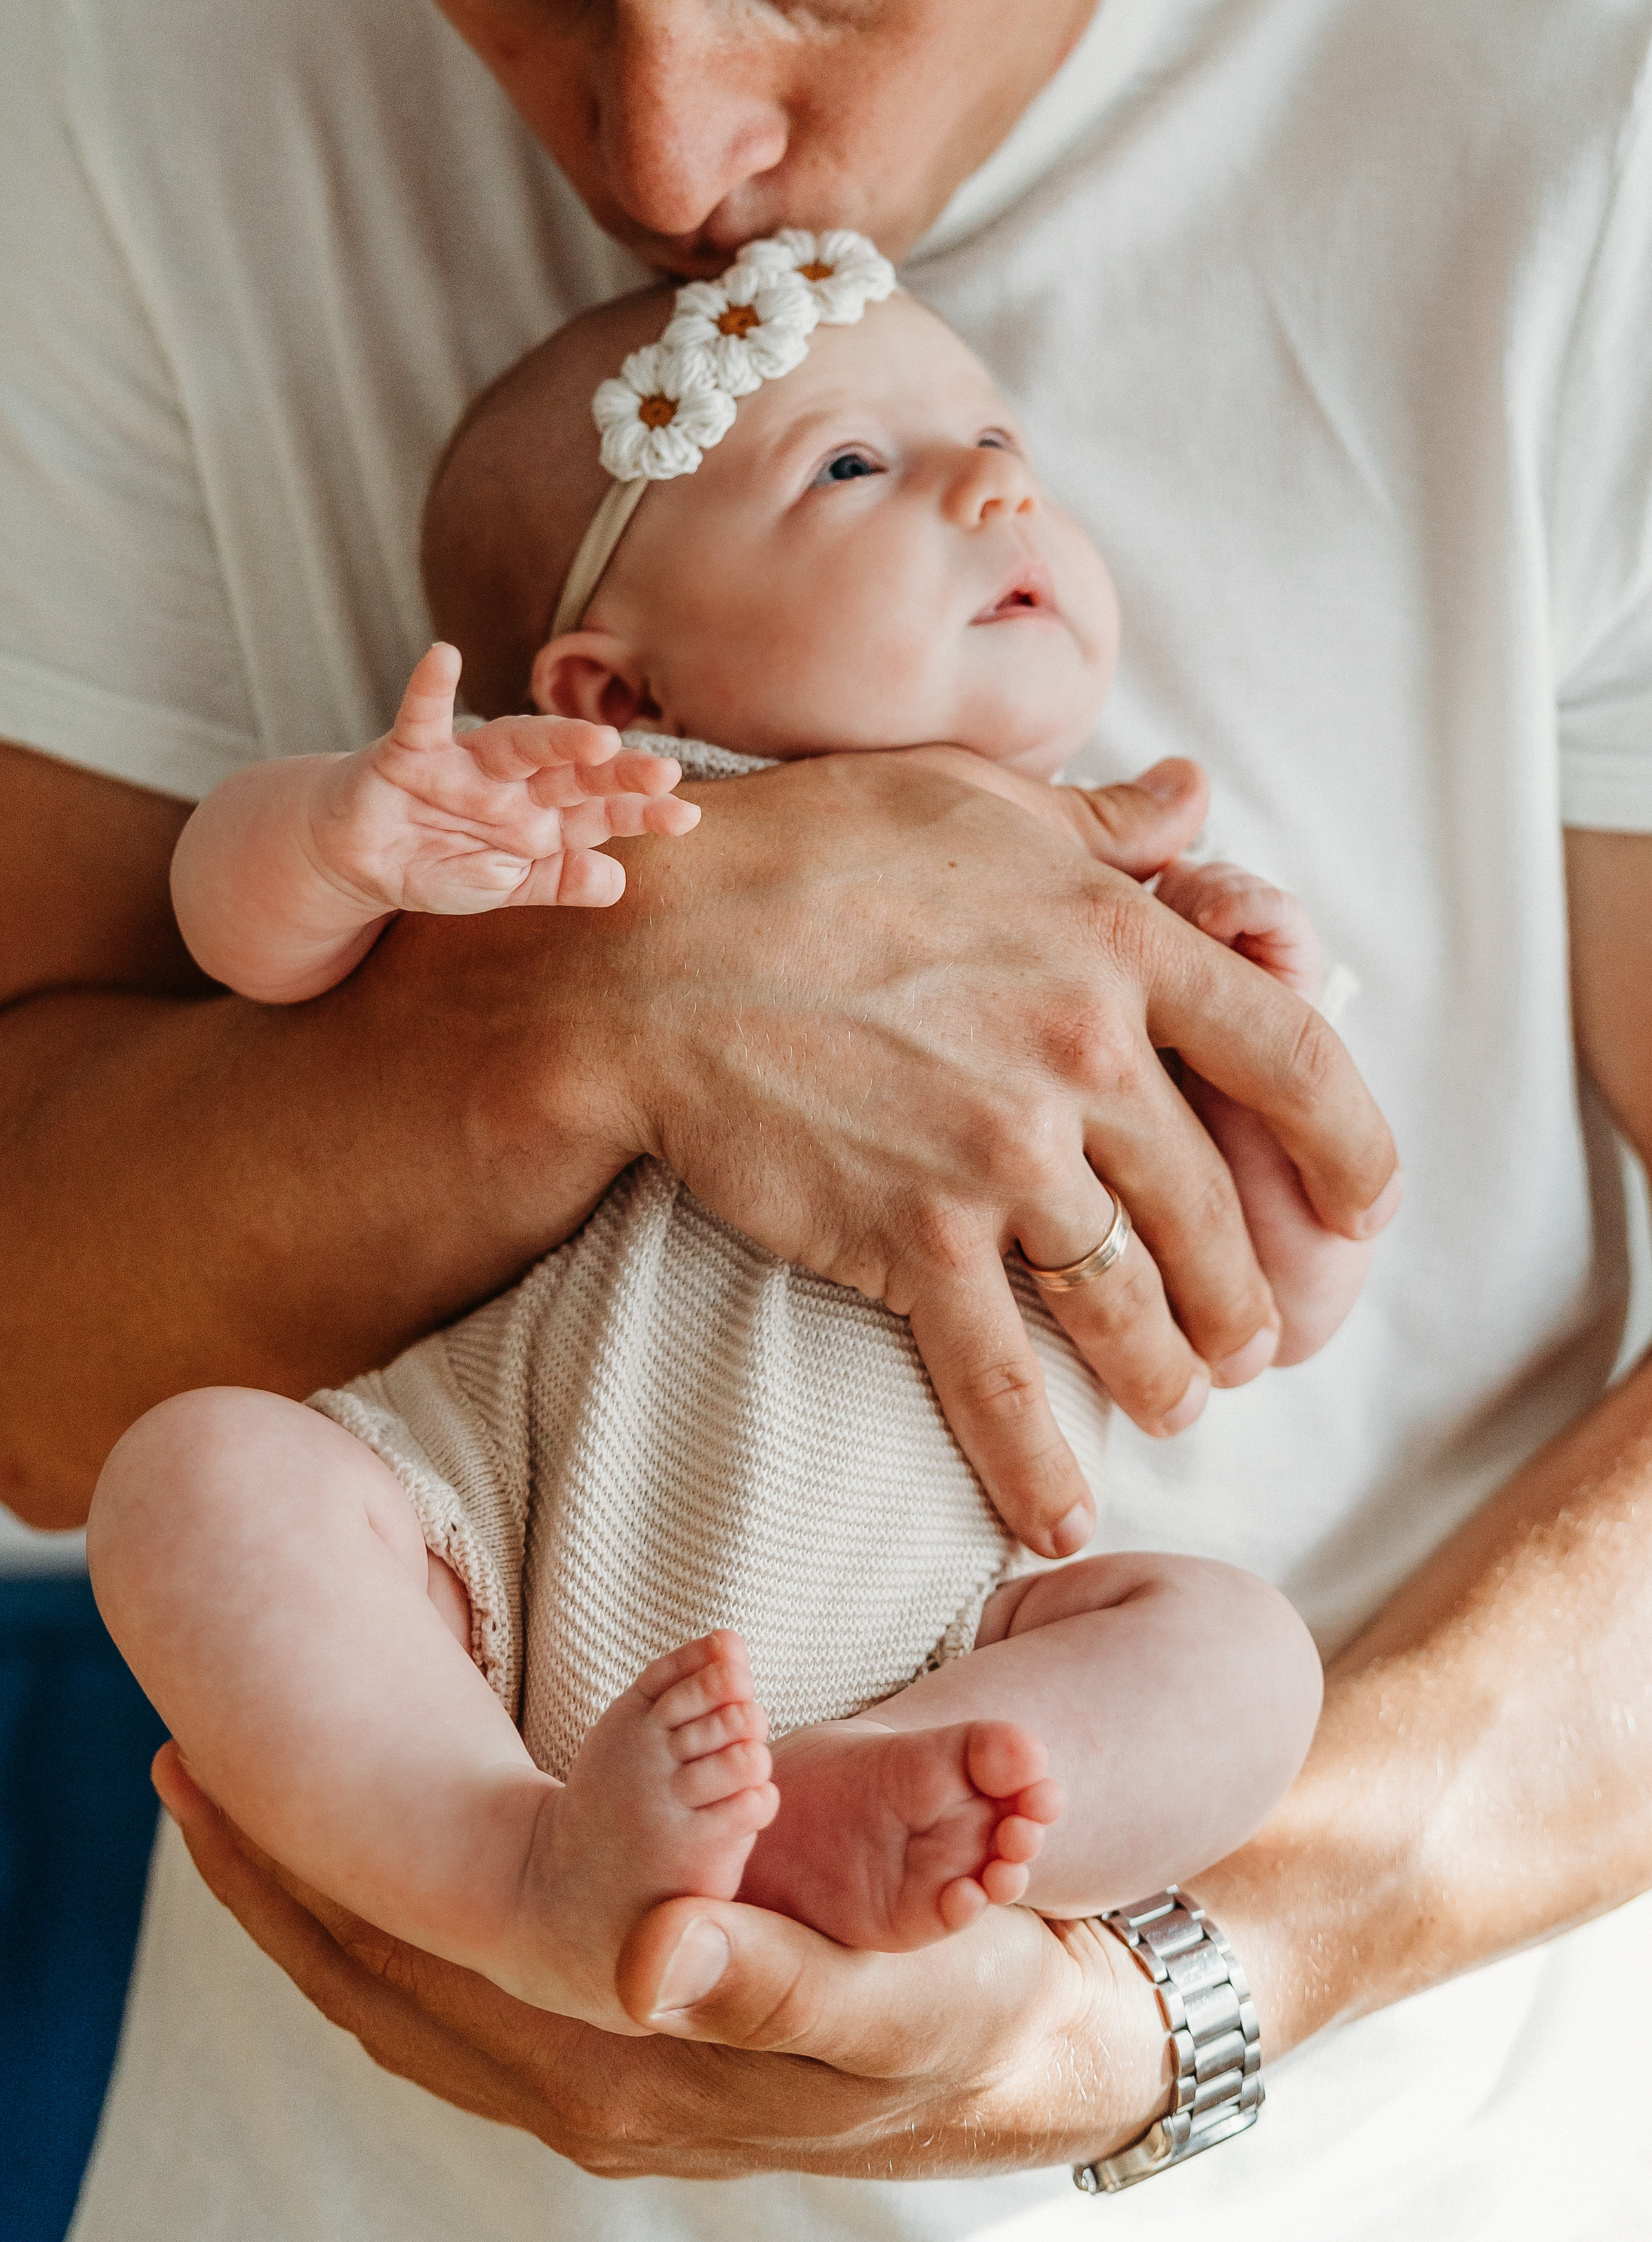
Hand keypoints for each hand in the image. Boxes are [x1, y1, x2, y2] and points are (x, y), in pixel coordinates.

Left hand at [153, 1743, 1172, 2177]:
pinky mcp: (619, 2044)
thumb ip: (768, 1979)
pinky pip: (458, 1990)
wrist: (1019, 2056)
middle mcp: (579, 2090)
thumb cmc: (955, 2007)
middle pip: (377, 1988)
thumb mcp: (886, 1995)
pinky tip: (370, 1868)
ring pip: (405, 1990)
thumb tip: (645, 1955)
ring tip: (238, 1800)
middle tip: (184, 1768)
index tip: (211, 1779)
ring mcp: (590, 2076)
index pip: (408, 1981)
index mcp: (620, 2072)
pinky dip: (389, 1924)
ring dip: (318, 1903)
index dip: (301, 1886)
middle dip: (275, 1886)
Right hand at [314, 642, 700, 913]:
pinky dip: (428, 687)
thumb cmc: (439, 860)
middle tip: (662, 771)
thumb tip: (620, 882)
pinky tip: (442, 657)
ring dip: (555, 738)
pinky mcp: (408, 754)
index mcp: (542, 813)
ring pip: (517, 745)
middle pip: (572, 773)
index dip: (641, 812)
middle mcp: (513, 782)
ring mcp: (464, 764)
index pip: (600, 810)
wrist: (358, 860)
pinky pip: (420, 717)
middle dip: (616, 773)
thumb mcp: (506, 884)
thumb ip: (560, 883)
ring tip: (597, 739)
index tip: (686, 815)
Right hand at [517, 744, 1396, 1551]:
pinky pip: (1001, 1379)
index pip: (1291, 1057)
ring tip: (1183, 1407)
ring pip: (1132, 1304)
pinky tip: (1064, 1517)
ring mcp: (1003, 1157)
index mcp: (1116, 943)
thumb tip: (1192, 801)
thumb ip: (1099, 821)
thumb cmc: (804, 849)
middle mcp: (1083, 1056)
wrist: (652, 950)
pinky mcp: (914, 1239)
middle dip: (1244, 1296)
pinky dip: (1039, 1462)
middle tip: (1248, 1341)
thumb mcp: (969, 796)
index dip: (1351, 1144)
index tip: (1363, 1204)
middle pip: (1213, 1210)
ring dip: (1170, 1375)